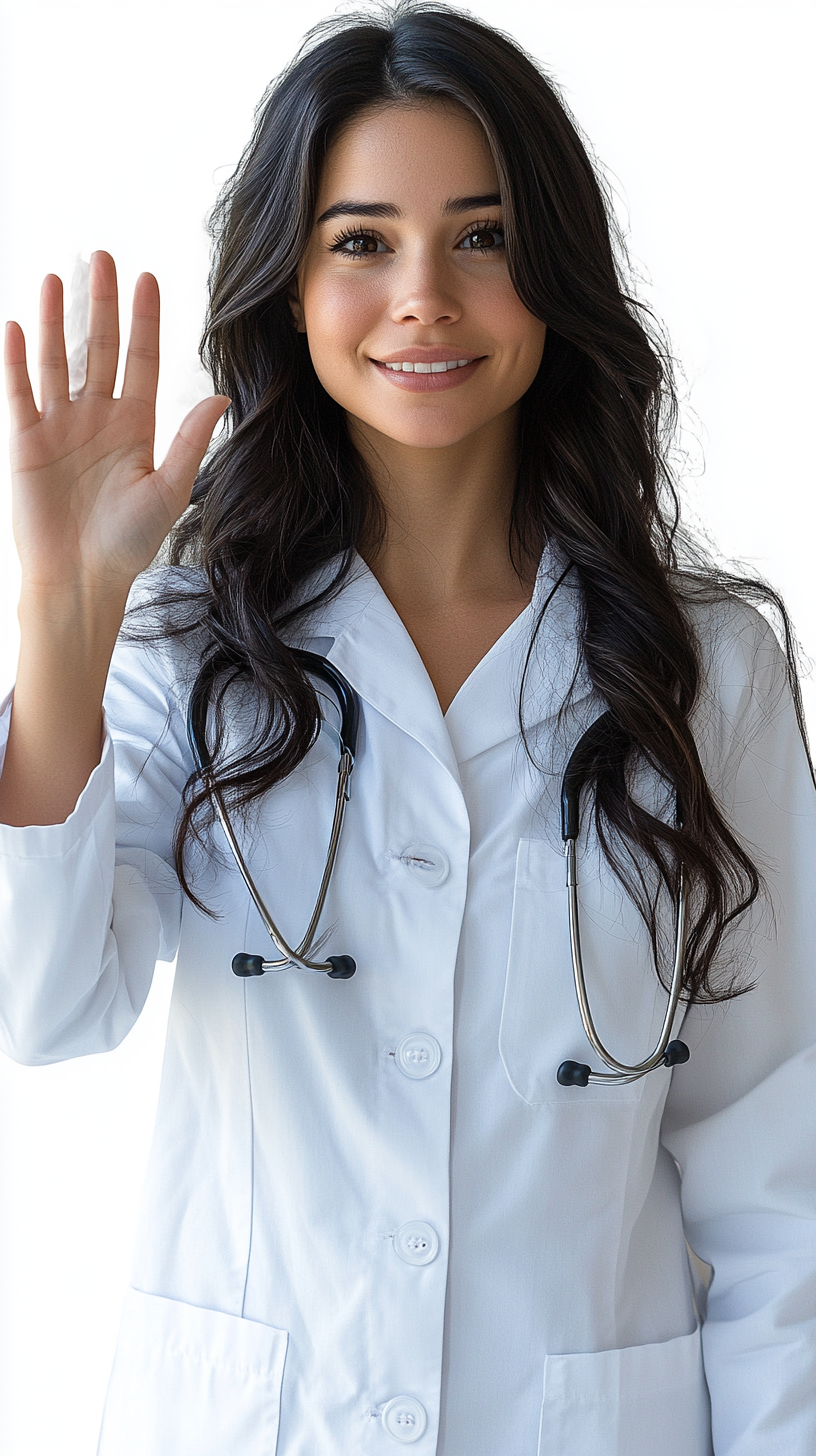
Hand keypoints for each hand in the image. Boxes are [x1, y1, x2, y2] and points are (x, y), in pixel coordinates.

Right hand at [4, 251, 227, 606]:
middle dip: (102, 303)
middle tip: (104, 257)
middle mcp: (97, 418)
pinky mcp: (26, 441)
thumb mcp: (168, 489)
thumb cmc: (128, 543)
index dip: (143, 321)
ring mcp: (60, 426)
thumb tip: (221, 397)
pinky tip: (15, 325)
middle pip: (99, 348)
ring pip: (57, 359)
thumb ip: (190, 441)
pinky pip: (20, 391)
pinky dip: (16, 360)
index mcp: (135, 426)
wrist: (81, 579)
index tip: (148, 279)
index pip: (140, 360)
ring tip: (56, 276)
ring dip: (54, 318)